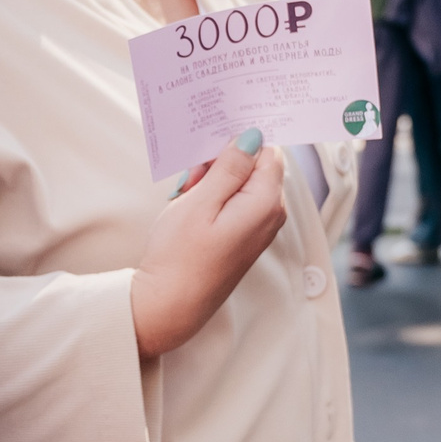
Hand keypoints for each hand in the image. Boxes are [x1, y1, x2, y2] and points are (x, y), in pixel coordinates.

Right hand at [132, 130, 287, 359]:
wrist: (170, 304)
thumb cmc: (180, 256)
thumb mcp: (201, 201)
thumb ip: (230, 166)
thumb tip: (252, 137)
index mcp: (266, 202)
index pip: (268, 150)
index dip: (238, 142)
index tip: (209, 145)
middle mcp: (271, 214)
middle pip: (254, 166)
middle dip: (221, 162)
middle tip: (191, 176)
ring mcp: (259, 227)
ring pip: (241, 183)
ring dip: (213, 180)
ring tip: (187, 195)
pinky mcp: (244, 237)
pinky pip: (235, 203)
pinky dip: (213, 198)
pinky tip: (191, 208)